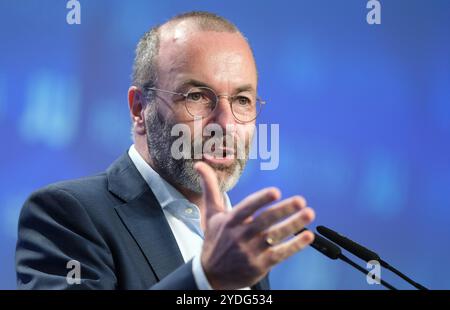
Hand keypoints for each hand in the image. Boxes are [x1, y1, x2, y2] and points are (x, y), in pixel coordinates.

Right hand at [194, 161, 315, 289]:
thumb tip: (199, 165)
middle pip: (264, 221)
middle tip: (300, 200)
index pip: (247, 208)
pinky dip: (295, 246)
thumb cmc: (214, 241)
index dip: (261, 200)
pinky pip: (280, 254)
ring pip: (275, 236)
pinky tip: (307, 236)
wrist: (211, 275)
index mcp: (230, 221)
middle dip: (283, 210)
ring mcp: (250, 252)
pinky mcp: (259, 265)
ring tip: (309, 214)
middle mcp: (240, 235)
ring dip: (293, 225)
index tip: (275, 191)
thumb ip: (210, 189)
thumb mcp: (210, 215)